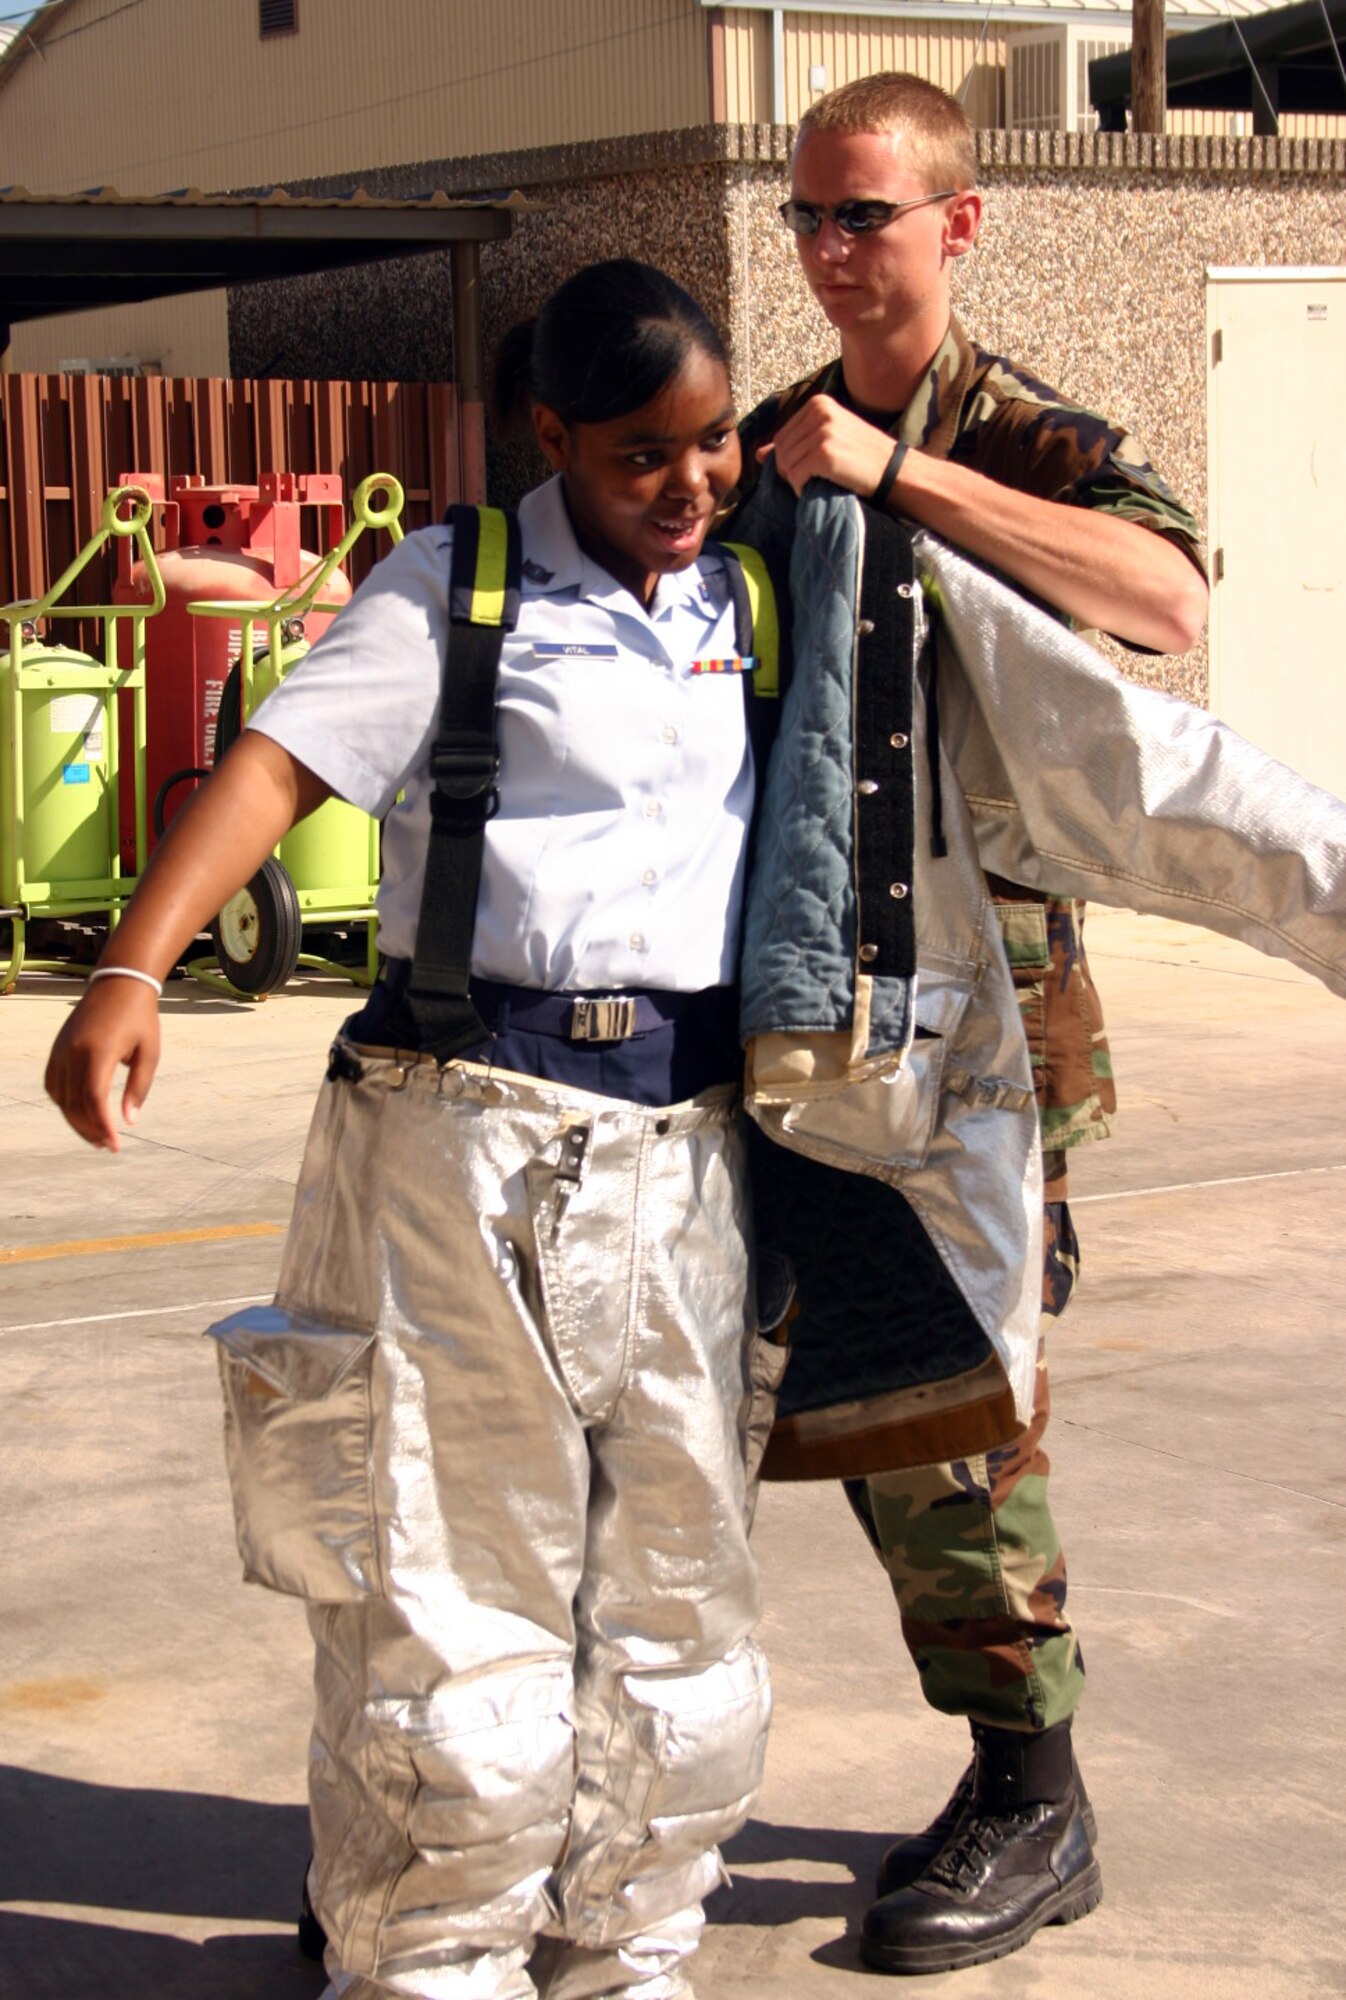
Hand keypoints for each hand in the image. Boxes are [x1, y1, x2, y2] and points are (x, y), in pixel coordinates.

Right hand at [45, 977, 161, 1151]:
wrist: (119, 984)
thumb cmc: (140, 1018)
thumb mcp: (150, 1052)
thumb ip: (139, 1087)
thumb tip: (129, 1121)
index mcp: (100, 1051)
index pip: (94, 1099)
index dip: (102, 1126)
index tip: (115, 1144)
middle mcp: (74, 1051)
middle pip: (75, 1103)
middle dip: (90, 1130)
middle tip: (108, 1146)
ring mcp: (61, 1049)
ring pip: (61, 1098)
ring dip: (76, 1121)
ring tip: (96, 1135)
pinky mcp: (56, 1048)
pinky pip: (53, 1084)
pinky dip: (63, 1103)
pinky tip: (79, 1114)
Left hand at [757, 395, 897, 500]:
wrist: (892, 470)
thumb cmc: (860, 456)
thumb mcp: (828, 438)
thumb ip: (795, 442)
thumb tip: (758, 454)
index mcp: (818, 404)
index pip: (782, 436)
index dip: (787, 459)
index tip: (807, 469)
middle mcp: (820, 413)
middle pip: (781, 450)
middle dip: (789, 470)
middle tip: (808, 481)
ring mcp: (823, 432)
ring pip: (787, 464)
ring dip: (796, 481)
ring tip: (815, 483)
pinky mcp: (825, 453)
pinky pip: (796, 476)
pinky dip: (801, 489)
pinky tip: (816, 489)